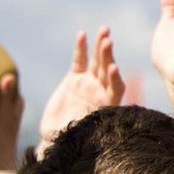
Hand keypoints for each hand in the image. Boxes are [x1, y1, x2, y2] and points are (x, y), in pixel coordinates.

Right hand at [39, 29, 124, 144]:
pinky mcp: (74, 80)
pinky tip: (82, 34)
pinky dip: (81, 48)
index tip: (113, 68)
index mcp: (108, 106)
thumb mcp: (86, 135)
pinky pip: (79, 61)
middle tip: (108, 42)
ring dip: (100, 46)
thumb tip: (99, 123)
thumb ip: (92, 123)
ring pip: (96, 62)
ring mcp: (88, 84)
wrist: (57, 142)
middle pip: (107, 70)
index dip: (115, 78)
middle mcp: (101, 92)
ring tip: (104, 31)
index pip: (116, 88)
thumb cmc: (74, 142)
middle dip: (108, 56)